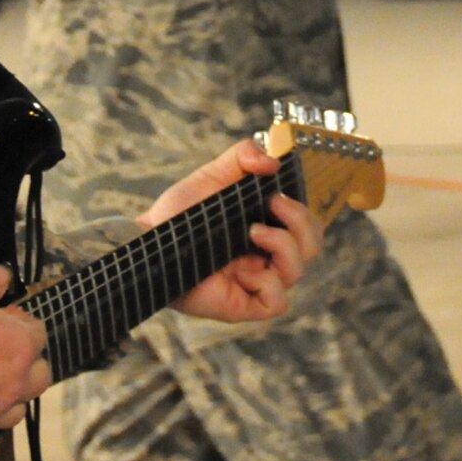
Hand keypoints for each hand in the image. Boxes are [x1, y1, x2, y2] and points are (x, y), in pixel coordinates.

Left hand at [143, 139, 323, 324]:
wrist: (149, 238)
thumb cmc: (181, 212)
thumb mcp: (214, 174)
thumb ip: (243, 155)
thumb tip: (273, 162)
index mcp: (268, 227)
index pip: (308, 226)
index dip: (304, 212)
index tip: (277, 194)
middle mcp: (266, 256)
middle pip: (311, 247)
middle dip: (301, 223)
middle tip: (272, 204)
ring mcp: (256, 282)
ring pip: (297, 273)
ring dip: (284, 247)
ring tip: (252, 232)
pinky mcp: (243, 304)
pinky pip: (277, 303)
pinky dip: (270, 285)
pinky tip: (244, 272)